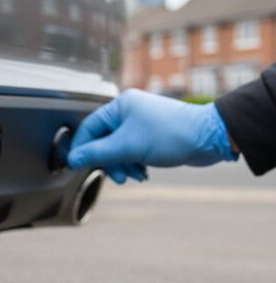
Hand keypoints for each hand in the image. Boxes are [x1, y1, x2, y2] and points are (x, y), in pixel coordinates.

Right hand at [67, 89, 237, 183]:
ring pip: (118, 149)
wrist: (210, 138)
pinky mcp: (150, 135)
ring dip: (123, 166)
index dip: (82, 149)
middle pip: (103, 141)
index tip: (77, 165)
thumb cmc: (172, 135)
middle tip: (117, 176)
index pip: (89, 128)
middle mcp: (129, 111)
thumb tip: (72, 159)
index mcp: (120, 105)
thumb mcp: (128, 147)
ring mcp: (140, 123)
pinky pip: (131, 151)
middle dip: (109, 162)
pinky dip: (134, 164)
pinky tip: (143, 172)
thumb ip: (97, 153)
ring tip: (135, 175)